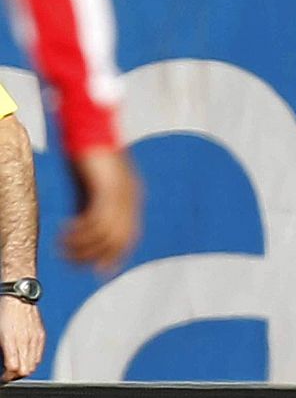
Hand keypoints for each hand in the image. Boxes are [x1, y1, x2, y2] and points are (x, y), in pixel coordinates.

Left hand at [0, 295, 42, 382]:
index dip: (7, 377)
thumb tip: (4, 362)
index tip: (3, 378)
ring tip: (17, 367)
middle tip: (9, 375)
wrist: (19, 297)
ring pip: (33, 364)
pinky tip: (26, 358)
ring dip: (25, 369)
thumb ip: (2, 350)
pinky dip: (32, 361)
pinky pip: (39, 355)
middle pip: (26, 370)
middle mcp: (25, 341)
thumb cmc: (3, 311)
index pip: (13, 368)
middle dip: (17, 376)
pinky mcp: (41, 336)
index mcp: (10, 340)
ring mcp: (35, 339)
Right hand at [62, 146, 141, 273]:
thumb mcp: (88, 185)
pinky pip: (96, 221)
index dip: (115, 256)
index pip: (128, 237)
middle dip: (95, 256)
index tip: (100, 271)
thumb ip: (89, 205)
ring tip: (62, 249)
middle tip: (71, 262)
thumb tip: (81, 229)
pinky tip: (63, 234)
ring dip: (82, 246)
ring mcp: (122, 194)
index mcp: (131, 198)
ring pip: (106, 235)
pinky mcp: (107, 189)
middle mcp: (131, 198)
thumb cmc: (86, 154)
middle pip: (119, 241)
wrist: (88, 125)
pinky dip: (80, 232)